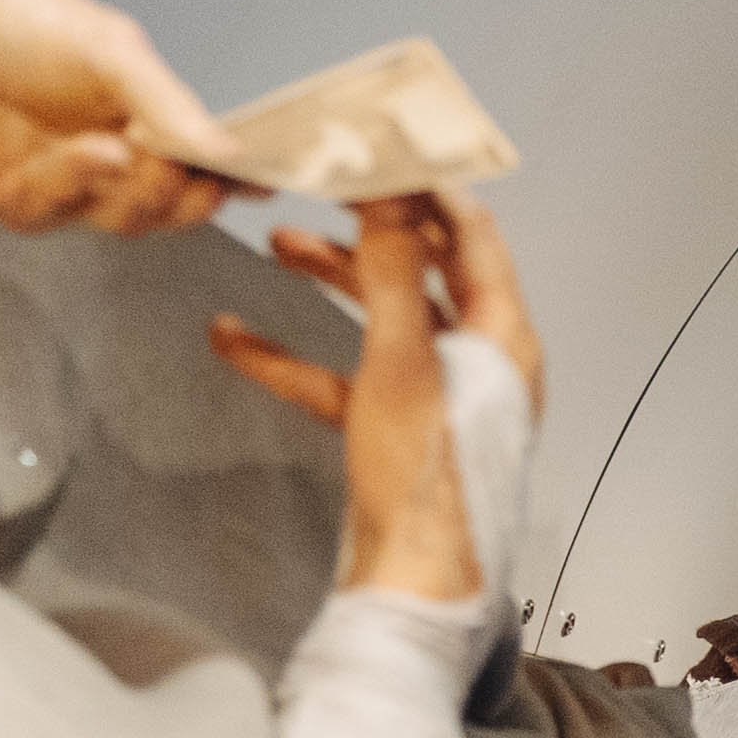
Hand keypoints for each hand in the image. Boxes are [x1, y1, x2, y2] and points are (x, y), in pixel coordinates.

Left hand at [0, 0, 235, 234]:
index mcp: (139, 120)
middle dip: (175, 197)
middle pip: (160, 210)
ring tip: (118, 152)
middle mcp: (102, 158)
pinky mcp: (4, 197)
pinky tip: (75, 153)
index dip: (226, 183)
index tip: (253, 184)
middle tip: (179, 170)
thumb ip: (168, 102)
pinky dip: (65, 184)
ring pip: (109, 219)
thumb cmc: (16, 18)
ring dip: (119, 189)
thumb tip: (231, 153)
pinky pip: (46, 211)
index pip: (196, 168)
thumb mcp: (111, 49)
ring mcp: (54, 182)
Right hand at [209, 191, 537, 603]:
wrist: (411, 590)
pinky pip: (345, 378)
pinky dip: (295, 358)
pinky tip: (234, 339)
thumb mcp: (404, 362)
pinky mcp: (399, 434)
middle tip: (323, 186)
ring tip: (274, 245)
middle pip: (425, 271)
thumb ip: (394, 273)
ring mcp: (441, 399)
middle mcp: (481, 364)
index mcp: (503, 341)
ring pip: (383, 321)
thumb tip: (388, 194)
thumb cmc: (425, 484)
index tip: (383, 147)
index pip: (475, 238)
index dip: (429, 187)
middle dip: (370, 228)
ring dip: (330, 283)